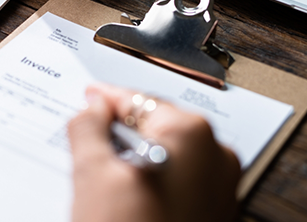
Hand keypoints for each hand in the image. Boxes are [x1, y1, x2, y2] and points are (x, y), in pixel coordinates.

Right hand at [68, 83, 240, 221]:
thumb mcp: (92, 174)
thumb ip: (88, 127)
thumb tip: (92, 108)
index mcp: (191, 135)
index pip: (138, 99)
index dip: (106, 98)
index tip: (89, 97)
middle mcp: (216, 157)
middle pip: (154, 126)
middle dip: (119, 130)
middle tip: (87, 135)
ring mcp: (220, 189)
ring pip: (164, 154)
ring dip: (132, 156)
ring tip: (101, 172)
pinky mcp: (214, 214)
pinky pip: (176, 180)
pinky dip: (150, 178)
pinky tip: (123, 196)